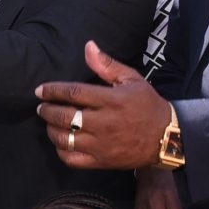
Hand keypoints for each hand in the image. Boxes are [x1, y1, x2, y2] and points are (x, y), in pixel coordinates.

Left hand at [35, 41, 173, 169]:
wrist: (167, 138)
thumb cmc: (148, 105)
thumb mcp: (132, 79)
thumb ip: (107, 65)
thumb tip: (88, 46)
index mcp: (111, 100)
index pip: (74, 93)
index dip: (53, 90)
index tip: (40, 90)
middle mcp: (104, 123)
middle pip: (65, 116)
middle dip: (47, 110)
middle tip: (42, 107)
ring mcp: (101, 145)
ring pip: (65, 138)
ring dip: (51, 130)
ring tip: (50, 123)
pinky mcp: (102, 161)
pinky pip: (73, 159)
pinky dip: (61, 151)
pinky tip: (61, 142)